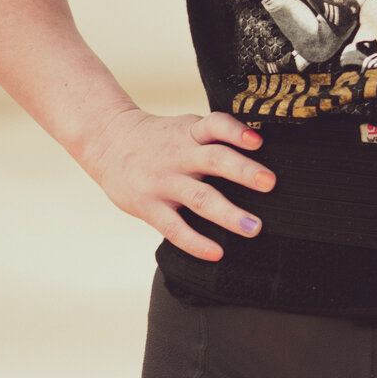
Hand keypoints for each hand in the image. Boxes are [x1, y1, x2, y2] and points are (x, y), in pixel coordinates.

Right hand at [81, 108, 274, 260]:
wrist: (106, 141)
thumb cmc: (157, 139)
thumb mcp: (183, 127)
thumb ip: (212, 137)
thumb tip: (259, 153)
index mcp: (189, 132)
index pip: (215, 125)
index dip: (236, 131)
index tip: (258, 142)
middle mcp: (178, 155)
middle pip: (214, 160)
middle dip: (243, 172)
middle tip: (270, 183)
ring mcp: (163, 182)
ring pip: (199, 198)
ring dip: (228, 213)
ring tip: (253, 227)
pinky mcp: (149, 206)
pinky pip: (174, 227)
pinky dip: (196, 242)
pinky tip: (216, 252)